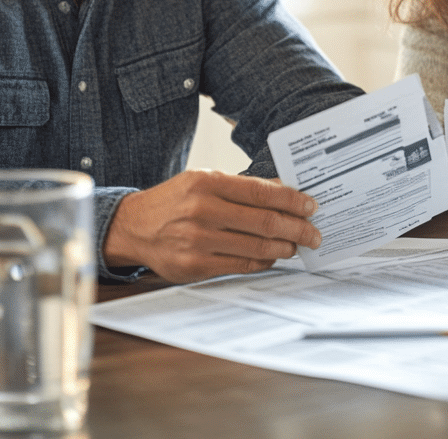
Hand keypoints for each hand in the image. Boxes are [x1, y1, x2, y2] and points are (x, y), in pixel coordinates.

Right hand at [104, 170, 320, 282]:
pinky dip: (264, 262)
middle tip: (313, 233)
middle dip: (297, 228)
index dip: (292, 200)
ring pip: (257, 248)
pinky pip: (242, 266)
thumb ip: (242, 187)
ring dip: (284, 248)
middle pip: (265, 222)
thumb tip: (284, 191)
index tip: (311, 205)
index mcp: (207, 182)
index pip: (262, 191)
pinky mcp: (195, 266)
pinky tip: (272, 257)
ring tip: (296, 246)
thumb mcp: (203, 181)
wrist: (134, 226)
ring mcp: (198, 240)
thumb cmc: (175, 201)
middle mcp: (202, 210)